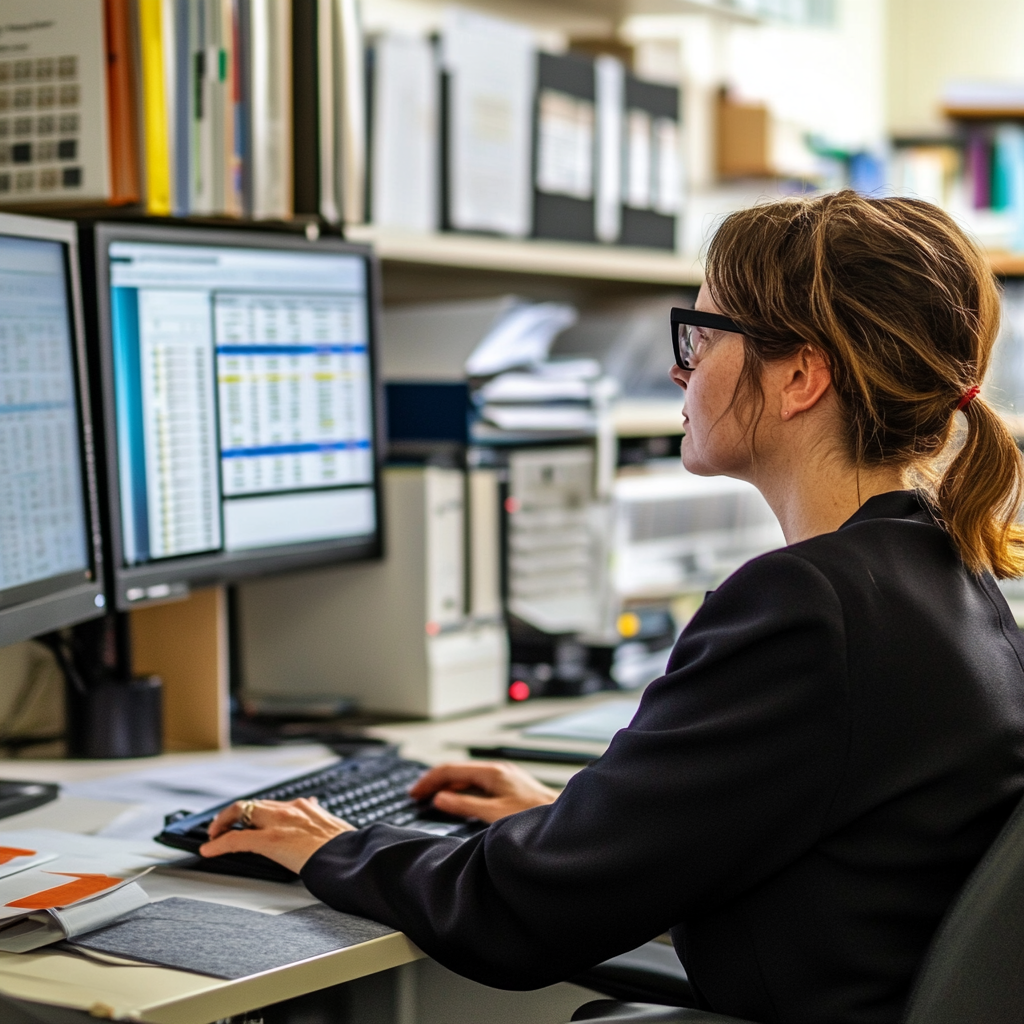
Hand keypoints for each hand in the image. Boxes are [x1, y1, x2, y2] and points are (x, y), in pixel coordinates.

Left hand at [199, 797, 353, 873]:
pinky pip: (236, 839)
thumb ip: (321, 820)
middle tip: (222, 824)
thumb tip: (322, 815)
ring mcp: (279, 822)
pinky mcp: (270, 840)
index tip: (251, 817)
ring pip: (241, 812)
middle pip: (253, 804)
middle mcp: (290, 809)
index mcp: (306, 807)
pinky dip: (219, 844)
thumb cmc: (346, 848)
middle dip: (233, 813)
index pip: (274, 804)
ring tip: (213, 834)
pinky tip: (209, 850)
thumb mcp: (334, 828)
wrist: (350, 856)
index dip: (257, 811)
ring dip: (223, 823)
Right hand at [409, 761, 557, 822]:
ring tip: (432, 799)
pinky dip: (462, 792)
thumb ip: (464, 805)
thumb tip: (440, 799)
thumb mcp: (493, 814)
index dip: (429, 781)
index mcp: (491, 772)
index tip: (414, 793)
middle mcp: (498, 771)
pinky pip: (478, 785)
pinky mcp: (509, 787)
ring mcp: (504, 778)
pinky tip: (458, 803)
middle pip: (458, 772)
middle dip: (435, 782)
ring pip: (468, 778)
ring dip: (448, 787)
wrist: (563, 823)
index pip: (450, 770)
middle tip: (417, 796)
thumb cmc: (534, 817)